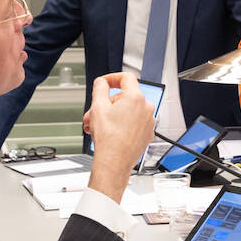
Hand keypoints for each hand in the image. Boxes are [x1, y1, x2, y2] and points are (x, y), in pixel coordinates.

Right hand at [86, 73, 155, 199]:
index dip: (112, 78)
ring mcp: (148, 122)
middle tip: (92, 113)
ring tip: (96, 126)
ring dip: (110, 116)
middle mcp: (146, 109)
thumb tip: (102, 83)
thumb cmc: (109, 139)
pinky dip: (120, 125)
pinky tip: (108, 133)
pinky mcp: (146, 134)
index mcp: (136, 98)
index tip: (104, 83)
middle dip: (106, 104)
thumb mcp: (98, 107)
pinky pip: (132, 123)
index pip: (126, 78)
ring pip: (127, 112)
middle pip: (123, 98)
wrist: (114, 163)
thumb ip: (100, 88)